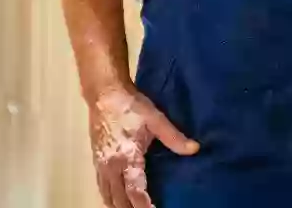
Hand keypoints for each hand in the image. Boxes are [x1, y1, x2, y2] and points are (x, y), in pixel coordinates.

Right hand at [88, 86, 199, 207]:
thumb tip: (195, 149)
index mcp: (127, 158)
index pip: (135, 190)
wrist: (104, 94)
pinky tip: (114, 198)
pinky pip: (100, 185)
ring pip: (107, 194)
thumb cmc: (131, 107)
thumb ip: (174, 137)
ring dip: (118, 205)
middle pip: (119, 198)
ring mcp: (101, 164)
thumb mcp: (156, 120)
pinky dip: (108, 196)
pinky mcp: (96, 159)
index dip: (144, 205)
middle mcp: (111, 166)